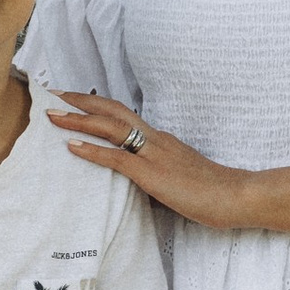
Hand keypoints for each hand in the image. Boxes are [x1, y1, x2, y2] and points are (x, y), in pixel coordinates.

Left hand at [44, 92, 256, 230]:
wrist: (236, 195)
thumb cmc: (212, 191)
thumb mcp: (179, 176)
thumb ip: (158, 173)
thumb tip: (139, 183)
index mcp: (161, 139)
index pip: (123, 115)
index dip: (97, 105)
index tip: (73, 99)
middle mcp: (155, 139)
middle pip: (112, 111)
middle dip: (80, 102)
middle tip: (53, 94)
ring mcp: (154, 154)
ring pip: (110, 128)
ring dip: (78, 121)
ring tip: (53, 116)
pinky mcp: (153, 174)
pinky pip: (117, 158)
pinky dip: (92, 151)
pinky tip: (72, 147)